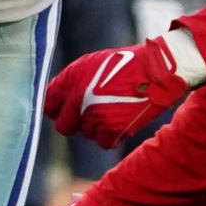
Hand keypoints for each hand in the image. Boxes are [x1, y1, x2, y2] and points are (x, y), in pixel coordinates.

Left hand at [45, 36, 195, 145]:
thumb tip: (60, 104)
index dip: (58, 110)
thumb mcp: (93, 63)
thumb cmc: (127, 65)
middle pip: (64, 126)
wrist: (157, 71)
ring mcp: (94, 115)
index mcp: (71, 78)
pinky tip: (122, 120)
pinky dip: (112, 135)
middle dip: (75, 123)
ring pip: (86, 134)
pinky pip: (103, 142)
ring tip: (115, 111)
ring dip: (98, 127)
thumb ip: (73, 82)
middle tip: (90, 116)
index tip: (66, 111)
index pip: (49, 105)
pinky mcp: (111, 129)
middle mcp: (78, 98)